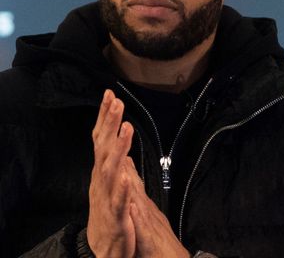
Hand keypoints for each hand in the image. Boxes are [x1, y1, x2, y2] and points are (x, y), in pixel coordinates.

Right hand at [87, 90, 135, 256]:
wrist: (110, 248)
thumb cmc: (113, 214)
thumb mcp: (115, 183)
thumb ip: (118, 162)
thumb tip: (120, 141)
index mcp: (104, 172)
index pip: (103, 139)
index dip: (105, 117)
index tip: (110, 94)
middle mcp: (102, 181)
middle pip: (104, 147)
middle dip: (109, 124)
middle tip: (116, 100)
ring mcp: (108, 197)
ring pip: (111, 170)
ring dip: (118, 148)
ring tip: (127, 128)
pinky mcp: (117, 216)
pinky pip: (120, 200)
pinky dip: (122, 187)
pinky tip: (127, 175)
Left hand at [125, 157, 189, 257]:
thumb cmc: (163, 249)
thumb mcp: (152, 225)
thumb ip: (144, 209)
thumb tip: (136, 195)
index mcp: (147, 212)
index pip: (134, 188)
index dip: (124, 169)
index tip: (117, 152)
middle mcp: (149, 215)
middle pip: (136, 189)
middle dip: (126, 170)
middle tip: (120, 153)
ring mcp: (150, 226)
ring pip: (139, 203)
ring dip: (132, 186)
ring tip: (124, 169)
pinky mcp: (149, 241)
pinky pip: (142, 227)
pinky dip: (137, 215)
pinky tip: (133, 204)